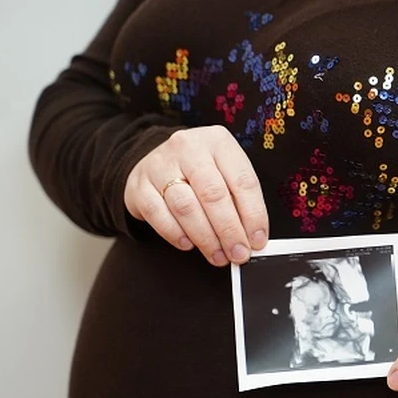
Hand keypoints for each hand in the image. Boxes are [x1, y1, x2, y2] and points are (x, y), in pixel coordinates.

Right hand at [124, 125, 268, 265]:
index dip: (253, 215)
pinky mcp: (140, 185)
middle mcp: (188, 148)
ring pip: (186, 207)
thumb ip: (240, 201)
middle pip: (213, 194)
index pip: (243, 181)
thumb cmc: (200, 171)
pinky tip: (189, 244)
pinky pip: (158, 215)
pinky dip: (176, 234)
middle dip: (229, 231)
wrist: (157, 161)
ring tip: (218, 255)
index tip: (257, 240)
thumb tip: (252, 238)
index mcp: (218, 142)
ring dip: (205, 238)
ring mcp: (160, 165)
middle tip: (238, 253)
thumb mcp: (225, 173)